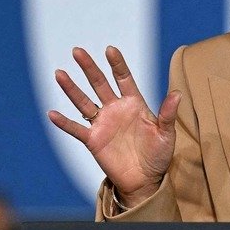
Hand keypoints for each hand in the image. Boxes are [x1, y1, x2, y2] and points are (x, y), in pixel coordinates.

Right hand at [48, 46, 180, 205]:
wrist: (145, 180)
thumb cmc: (158, 155)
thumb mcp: (166, 134)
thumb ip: (168, 114)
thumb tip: (177, 94)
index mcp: (134, 103)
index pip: (123, 78)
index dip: (117, 64)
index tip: (110, 49)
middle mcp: (115, 109)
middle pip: (99, 84)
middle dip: (89, 68)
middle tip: (77, 51)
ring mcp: (103, 124)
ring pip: (84, 102)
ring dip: (71, 89)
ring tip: (59, 74)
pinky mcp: (93, 140)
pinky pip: (76, 129)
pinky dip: (64, 123)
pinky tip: (52, 114)